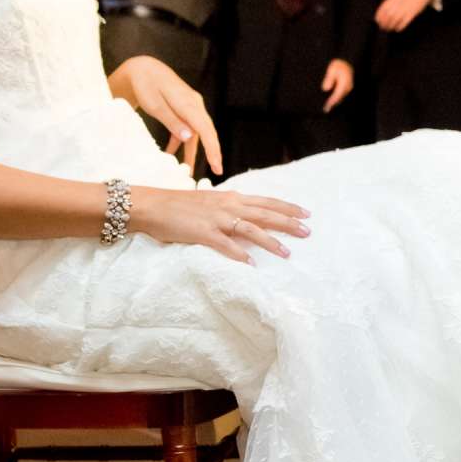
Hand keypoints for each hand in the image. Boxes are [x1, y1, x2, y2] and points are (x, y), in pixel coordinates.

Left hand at [111, 55, 222, 174]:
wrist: (142, 68)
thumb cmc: (146, 84)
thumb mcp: (155, 105)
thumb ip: (172, 121)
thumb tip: (190, 138)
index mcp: (189, 103)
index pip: (206, 130)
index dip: (213, 149)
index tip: (217, 166)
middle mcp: (194, 105)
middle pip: (206, 132)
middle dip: (211, 153)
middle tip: (217, 172)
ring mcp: (190, 107)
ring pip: (196, 133)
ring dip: (192, 151)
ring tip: (190, 171)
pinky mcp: (183, 109)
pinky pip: (186, 128)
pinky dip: (180, 142)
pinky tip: (170, 155)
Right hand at [131, 186, 309, 265]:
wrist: (153, 205)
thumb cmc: (179, 204)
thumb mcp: (209, 201)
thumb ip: (227, 207)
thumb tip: (243, 215)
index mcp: (230, 197)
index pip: (265, 202)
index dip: (287, 207)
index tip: (305, 213)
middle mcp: (228, 205)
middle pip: (265, 213)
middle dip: (288, 223)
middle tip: (308, 231)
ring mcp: (216, 219)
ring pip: (251, 229)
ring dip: (270, 242)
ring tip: (287, 253)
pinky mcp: (203, 233)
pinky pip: (225, 245)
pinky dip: (239, 254)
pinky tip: (251, 264)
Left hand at [321, 58, 353, 111]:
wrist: (347, 61)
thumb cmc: (338, 65)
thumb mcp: (331, 70)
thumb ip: (328, 79)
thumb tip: (325, 89)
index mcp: (344, 83)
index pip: (337, 95)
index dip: (331, 102)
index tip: (326, 106)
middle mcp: (348, 87)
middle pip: (340, 98)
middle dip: (333, 104)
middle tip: (325, 110)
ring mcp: (349, 87)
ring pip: (341, 97)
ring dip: (335, 102)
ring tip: (328, 107)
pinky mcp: (348, 87)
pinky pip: (342, 94)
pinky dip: (337, 98)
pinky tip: (332, 100)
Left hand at [374, 0, 433, 32]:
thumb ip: (388, 3)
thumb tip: (380, 13)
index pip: (382, 10)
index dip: (379, 17)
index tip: (377, 21)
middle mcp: (398, 5)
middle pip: (388, 17)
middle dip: (384, 23)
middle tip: (382, 27)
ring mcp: (404, 10)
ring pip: (394, 21)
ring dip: (390, 27)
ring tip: (389, 29)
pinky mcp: (411, 15)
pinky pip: (403, 23)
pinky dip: (399, 27)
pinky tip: (397, 29)